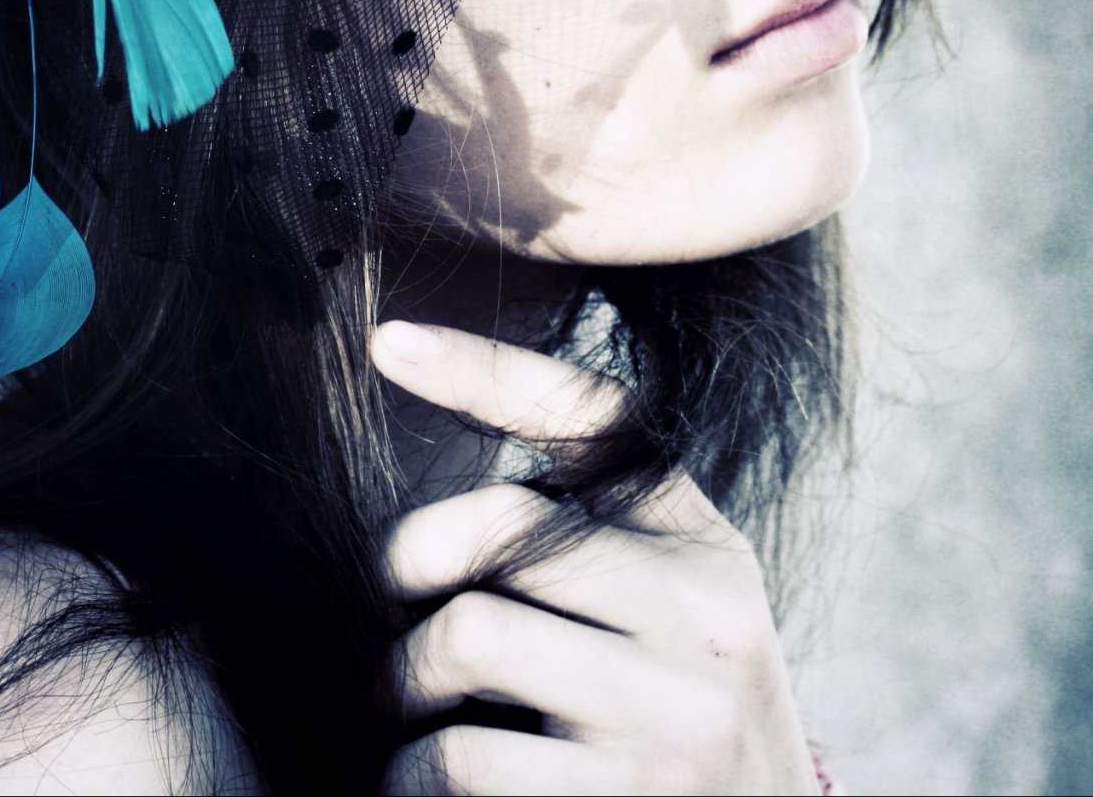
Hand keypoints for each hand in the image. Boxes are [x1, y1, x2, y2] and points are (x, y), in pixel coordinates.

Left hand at [372, 321, 819, 796]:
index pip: (597, 418)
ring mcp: (677, 708)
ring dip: (400, 683)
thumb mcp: (668, 627)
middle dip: (404, 568)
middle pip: (500, 524)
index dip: (484, 369)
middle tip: (385, 623)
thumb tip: (429, 519)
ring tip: (408, 716)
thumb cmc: (671, 742)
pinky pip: (457, 754)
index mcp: (707, 550)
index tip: (387, 340)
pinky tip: (417, 785)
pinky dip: (408, 776)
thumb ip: (589, 553)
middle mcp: (706, 613)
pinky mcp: (629, 795)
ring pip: (466, 633)